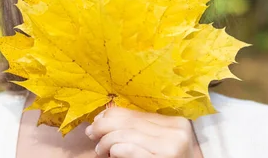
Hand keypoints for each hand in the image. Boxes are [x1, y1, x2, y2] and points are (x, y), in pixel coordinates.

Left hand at [85, 106, 201, 157]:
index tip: (98, 120)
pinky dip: (116, 149)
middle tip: (91, 133)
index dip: (114, 115)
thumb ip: (141, 130)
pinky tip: (111, 153)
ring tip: (100, 150)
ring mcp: (171, 147)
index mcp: (176, 123)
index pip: (138, 114)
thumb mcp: (159, 143)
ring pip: (127, 135)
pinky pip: (130, 149)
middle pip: (131, 122)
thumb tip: (108, 115)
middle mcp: (176, 131)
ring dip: (107, 141)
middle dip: (105, 126)